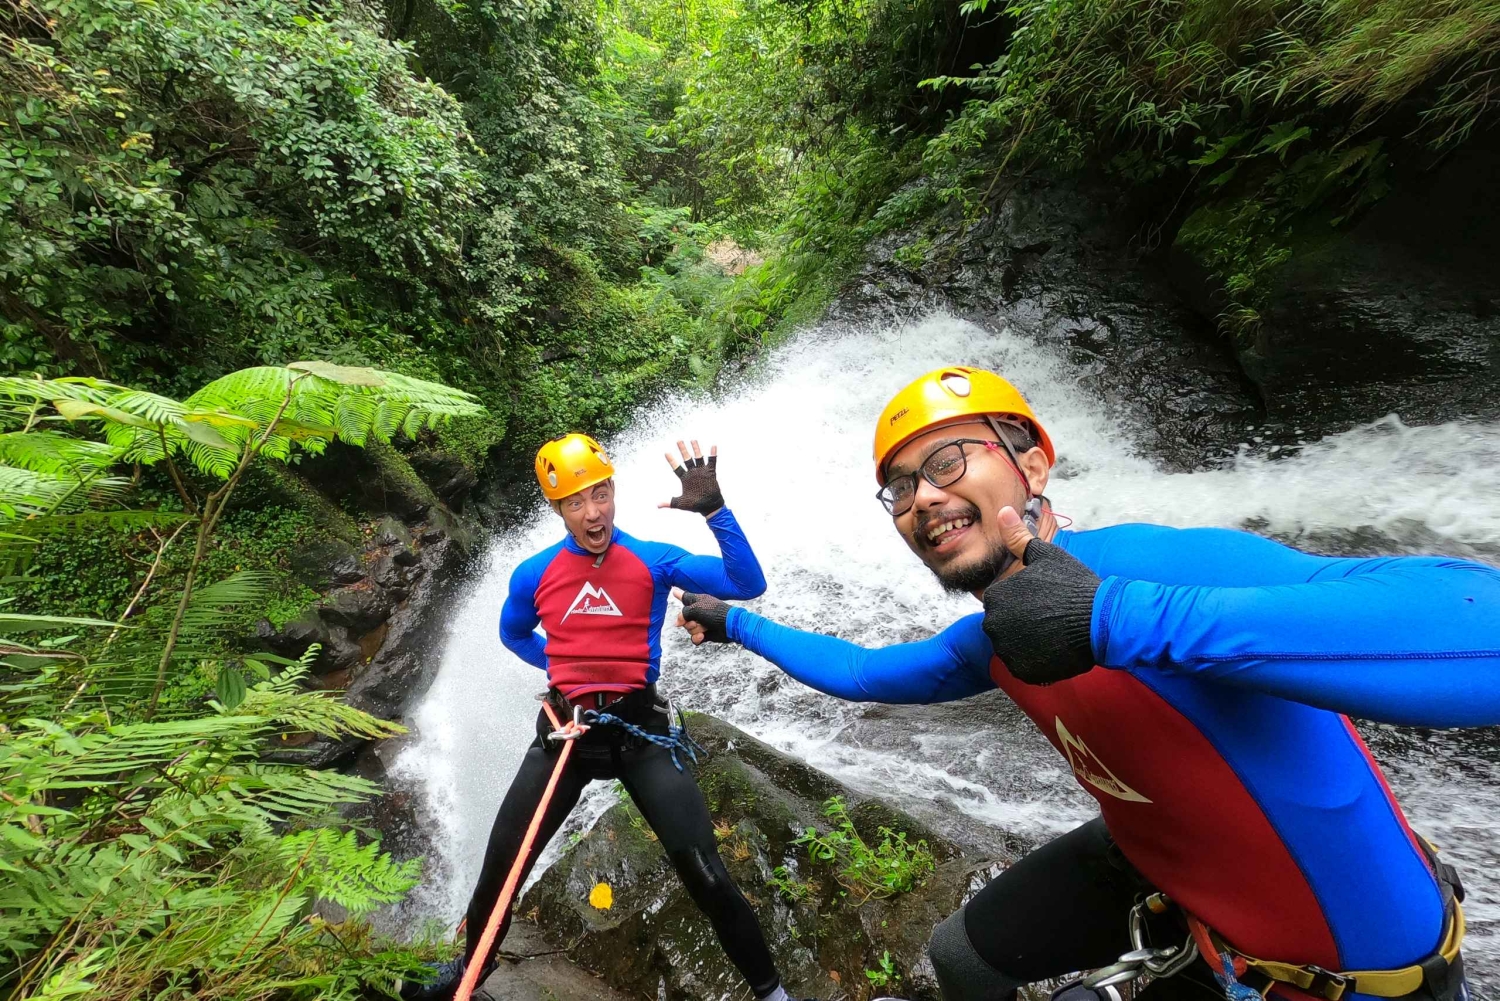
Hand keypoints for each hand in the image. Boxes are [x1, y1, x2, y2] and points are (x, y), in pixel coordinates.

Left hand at [660, 439, 724, 516]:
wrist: (709, 507)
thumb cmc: (695, 505)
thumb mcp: (681, 503)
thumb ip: (670, 502)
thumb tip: (657, 505)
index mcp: (685, 478)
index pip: (677, 467)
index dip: (672, 460)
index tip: (666, 453)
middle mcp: (693, 473)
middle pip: (687, 459)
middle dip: (683, 450)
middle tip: (678, 441)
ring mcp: (702, 472)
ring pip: (698, 458)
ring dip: (696, 449)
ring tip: (693, 440)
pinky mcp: (711, 473)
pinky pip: (712, 462)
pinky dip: (713, 454)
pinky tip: (713, 446)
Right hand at [672, 588, 731, 643]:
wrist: (729, 626)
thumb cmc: (715, 613)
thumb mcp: (696, 609)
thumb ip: (683, 614)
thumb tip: (677, 623)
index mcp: (697, 601)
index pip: (684, 596)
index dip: (678, 594)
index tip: (673, 590)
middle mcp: (698, 611)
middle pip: (683, 618)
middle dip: (688, 622)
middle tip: (696, 621)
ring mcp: (701, 623)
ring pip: (688, 629)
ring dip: (695, 629)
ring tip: (704, 628)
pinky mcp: (704, 633)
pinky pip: (694, 637)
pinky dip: (697, 637)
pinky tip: (702, 636)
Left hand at [981, 506, 1101, 684]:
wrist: (1101, 619)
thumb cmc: (1075, 585)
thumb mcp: (1046, 556)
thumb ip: (1018, 538)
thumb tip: (1002, 511)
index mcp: (995, 596)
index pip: (1003, 605)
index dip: (1025, 604)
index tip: (1046, 603)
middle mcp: (993, 624)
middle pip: (1005, 628)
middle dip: (1024, 625)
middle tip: (1052, 620)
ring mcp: (1007, 649)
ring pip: (1015, 649)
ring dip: (1031, 645)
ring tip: (1055, 635)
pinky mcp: (1023, 671)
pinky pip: (1025, 668)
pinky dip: (1038, 663)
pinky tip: (1056, 651)